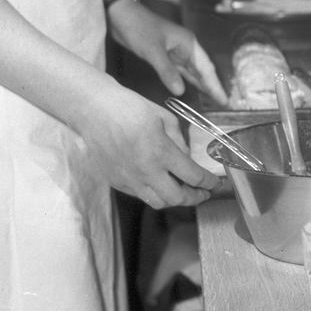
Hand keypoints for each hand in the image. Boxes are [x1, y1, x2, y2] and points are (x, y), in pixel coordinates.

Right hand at [74, 81, 220, 208]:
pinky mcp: (115, 182)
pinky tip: (160, 184)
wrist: (94, 111)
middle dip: (195, 198)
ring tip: (183, 191)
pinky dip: (155, 194)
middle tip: (203, 193)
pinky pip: (140, 196)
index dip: (208, 183)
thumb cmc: (130, 108)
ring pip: (157, 202)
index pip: (192, 176)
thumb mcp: (165, 118)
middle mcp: (145, 171)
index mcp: (161, 152)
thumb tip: (187, 158)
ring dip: (174, 200)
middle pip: (176, 198)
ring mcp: (128, 180)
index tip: (215, 184)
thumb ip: (179, 141)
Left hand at [107, 0, 227, 104]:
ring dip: (202, 84)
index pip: (206, 68)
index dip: (215, 85)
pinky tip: (194, 88)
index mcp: (189, 44)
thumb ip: (167, 71)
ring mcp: (176, 52)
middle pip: (203, 70)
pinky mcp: (165, 56)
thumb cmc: (139, 28)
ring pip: (193, 71)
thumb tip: (180, 91)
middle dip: (213, 86)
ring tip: (213, 99)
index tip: (225, 100)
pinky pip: (181, 71)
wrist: (121, 15)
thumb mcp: (153, 51)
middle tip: (223, 103)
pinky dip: (188, 81)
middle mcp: (186, 48)